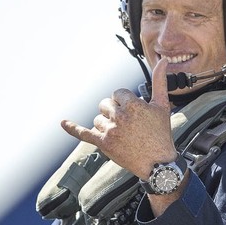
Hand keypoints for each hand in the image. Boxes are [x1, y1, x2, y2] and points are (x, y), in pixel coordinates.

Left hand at [61, 58, 176, 178]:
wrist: (158, 163)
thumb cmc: (161, 134)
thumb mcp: (162, 105)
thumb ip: (159, 81)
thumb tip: (162, 61)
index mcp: (133, 105)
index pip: (118, 93)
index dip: (125, 102)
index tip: (134, 113)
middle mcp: (120, 116)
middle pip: (105, 104)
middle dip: (114, 111)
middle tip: (128, 125)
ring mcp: (110, 130)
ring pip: (98, 119)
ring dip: (107, 124)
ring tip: (122, 135)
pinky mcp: (103, 144)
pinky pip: (83, 133)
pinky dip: (72, 128)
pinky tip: (63, 123)